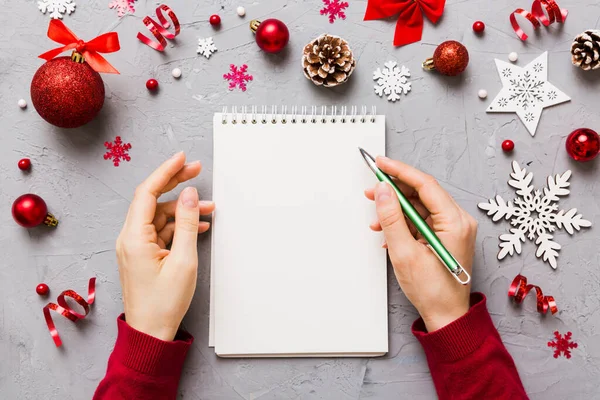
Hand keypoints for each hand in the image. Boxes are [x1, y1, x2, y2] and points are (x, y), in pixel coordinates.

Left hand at [116, 152, 214, 340]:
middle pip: (152, 199)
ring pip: (160, 215)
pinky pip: (162, 230)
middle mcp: (130, 237)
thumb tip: (189, 194)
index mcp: (134, 237)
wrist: (151, 332)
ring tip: (209, 207)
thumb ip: (188, 223)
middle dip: (175, 183)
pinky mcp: (144, 254)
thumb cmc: (164, 303)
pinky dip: (180, 225)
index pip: (147, 192)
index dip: (165, 171)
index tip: (182, 158)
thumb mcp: (184, 261)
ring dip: (183, 209)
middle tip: (196, 170)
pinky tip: (199, 226)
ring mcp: (136, 246)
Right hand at [365, 156, 476, 331]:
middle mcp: (458, 221)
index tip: (380, 163)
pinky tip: (387, 233)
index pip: (425, 184)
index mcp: (455, 222)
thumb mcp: (404, 252)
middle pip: (422, 193)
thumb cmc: (432, 290)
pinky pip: (421, 220)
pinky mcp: (445, 236)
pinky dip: (403, 223)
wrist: (445, 315)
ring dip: (396, 210)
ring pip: (419, 207)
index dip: (400, 171)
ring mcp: (452, 229)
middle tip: (371, 190)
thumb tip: (382, 191)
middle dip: (394, 191)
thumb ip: (391, 218)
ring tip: (376, 219)